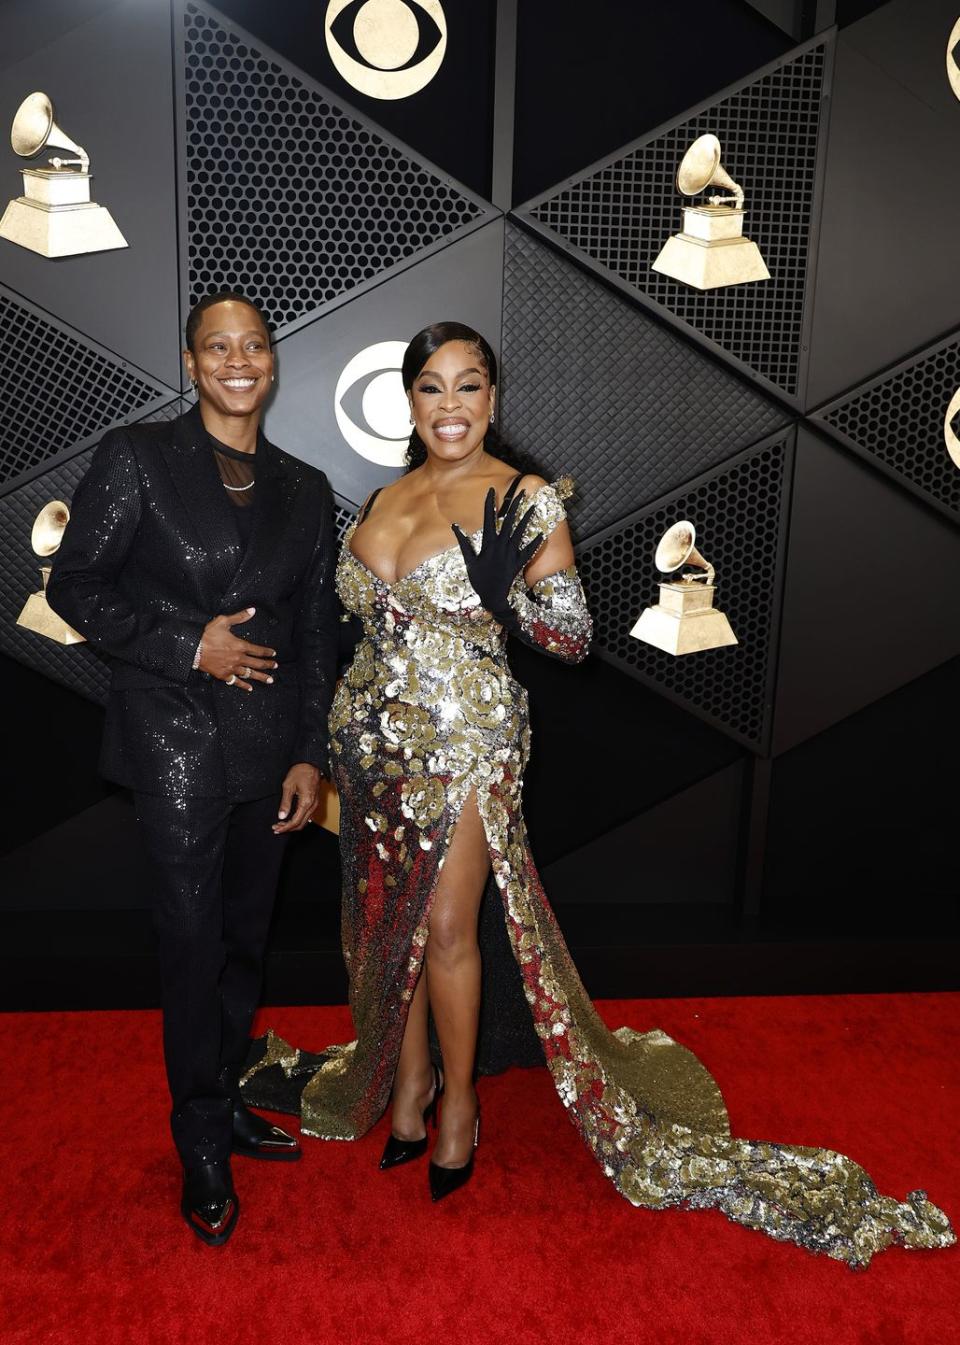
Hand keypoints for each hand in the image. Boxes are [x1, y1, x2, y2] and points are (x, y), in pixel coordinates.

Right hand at [198, 606, 277, 690]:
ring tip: (270, 680)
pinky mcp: (224, 675)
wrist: (193, 649)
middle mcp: (238, 658)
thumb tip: (252, 610)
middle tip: (275, 666)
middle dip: (268, 665)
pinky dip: (243, 685)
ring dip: (261, 677)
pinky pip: (236, 682)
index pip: (258, 650)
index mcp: (240, 645)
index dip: (267, 652)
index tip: (274, 654)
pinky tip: (250, 688)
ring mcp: (232, 668)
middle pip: (257, 663)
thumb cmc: (207, 634)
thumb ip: (239, 617)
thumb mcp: (223, 622)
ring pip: (250, 674)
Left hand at [273, 763, 320, 833]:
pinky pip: (308, 815)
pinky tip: (291, 818)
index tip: (276, 829)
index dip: (285, 827)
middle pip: (301, 824)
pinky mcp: (315, 802)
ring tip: (281, 824)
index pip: (295, 821)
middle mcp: (313, 805)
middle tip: (276, 827)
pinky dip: (299, 819)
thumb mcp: (288, 786)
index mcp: (306, 802)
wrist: (311, 763)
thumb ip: (285, 803)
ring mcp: (315, 804)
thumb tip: (281, 816)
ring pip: (305, 821)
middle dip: (288, 828)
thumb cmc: (299, 772)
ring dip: (293, 824)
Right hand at [451, 488, 542, 625]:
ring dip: (527, 518)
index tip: (491, 490)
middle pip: (509, 521)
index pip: (488, 519)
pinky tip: (542, 533)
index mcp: (488, 544)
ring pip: (521, 532)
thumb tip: (455, 526)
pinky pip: (529, 551)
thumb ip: (463, 543)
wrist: (492, 598)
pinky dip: (535, 542)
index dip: (489, 503)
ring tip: (533, 506)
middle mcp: (501, 546)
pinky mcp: (519, 562)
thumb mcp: (469, 561)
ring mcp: (511, 554)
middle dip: (515, 505)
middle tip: (522, 492)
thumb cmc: (479, 579)